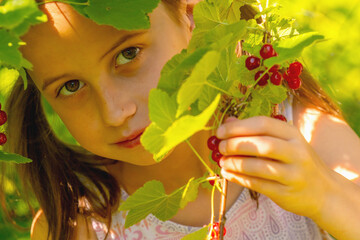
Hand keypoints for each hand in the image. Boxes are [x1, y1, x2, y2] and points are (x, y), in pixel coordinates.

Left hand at [216, 116, 335, 218]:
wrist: (324, 192)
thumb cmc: (297, 162)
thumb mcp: (284, 142)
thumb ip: (257, 131)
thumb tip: (228, 121)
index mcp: (293, 134)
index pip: (263, 124)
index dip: (238, 127)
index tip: (220, 132)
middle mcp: (296, 152)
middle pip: (261, 144)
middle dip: (235, 144)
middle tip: (220, 147)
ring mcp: (293, 174)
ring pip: (258, 167)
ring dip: (235, 163)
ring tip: (222, 162)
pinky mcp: (286, 193)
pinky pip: (258, 184)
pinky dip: (239, 178)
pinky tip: (228, 174)